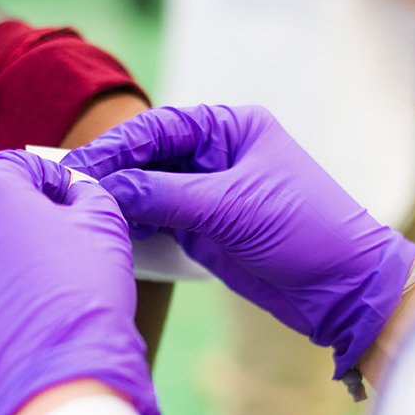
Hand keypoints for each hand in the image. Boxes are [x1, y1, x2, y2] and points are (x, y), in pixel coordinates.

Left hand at [0, 151, 156, 414]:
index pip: (22, 165)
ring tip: (31, 280)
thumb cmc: (81, 292)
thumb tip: (74, 193)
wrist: (57, 370)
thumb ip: (85, 192)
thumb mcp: (103, 221)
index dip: (54, 181)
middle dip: (18, 216)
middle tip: (55, 243)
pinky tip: (0, 304)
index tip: (71, 202)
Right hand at [63, 105, 414, 376]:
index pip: (161, 127)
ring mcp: (211, 194)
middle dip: (113, 171)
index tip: (83, 163)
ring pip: (150, 189)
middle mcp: (218, 155)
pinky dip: (136, 225)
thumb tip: (109, 187)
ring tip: (81, 209)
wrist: (344, 288)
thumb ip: (166, 194)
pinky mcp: (207, 230)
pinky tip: (110, 230)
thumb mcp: (232, 206)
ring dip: (121, 199)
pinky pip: (160, 221)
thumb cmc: (306, 230)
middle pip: (150, 156)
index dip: (119, 144)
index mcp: (232, 129)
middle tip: (70, 186)